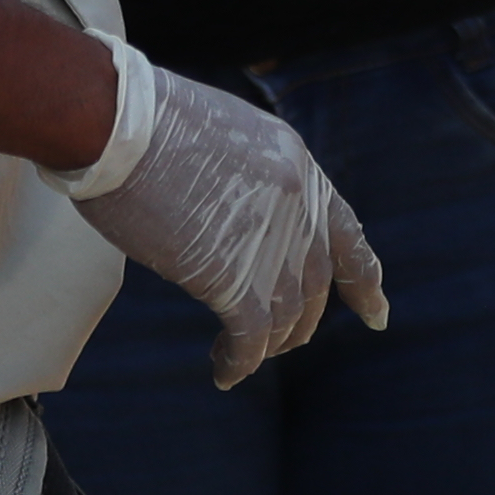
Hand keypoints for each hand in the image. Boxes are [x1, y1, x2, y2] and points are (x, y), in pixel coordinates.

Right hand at [61, 43, 390, 385]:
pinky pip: (251, 337)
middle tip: (279, 344)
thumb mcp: (220, 136)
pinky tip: (224, 374)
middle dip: (301, 322)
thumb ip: (245, 179)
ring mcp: (270, 240)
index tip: (378, 315)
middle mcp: (296, 203)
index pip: (346, 233)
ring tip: (239, 357)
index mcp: (295, 163)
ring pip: (288, 316)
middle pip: (316, 283)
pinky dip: (240, 362)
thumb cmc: (143, 120)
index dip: (364, 281)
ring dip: (268, 345)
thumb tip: (238, 221)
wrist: (116, 122)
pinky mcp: (232, 276)